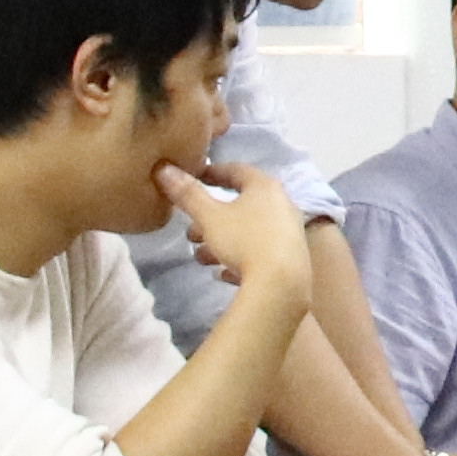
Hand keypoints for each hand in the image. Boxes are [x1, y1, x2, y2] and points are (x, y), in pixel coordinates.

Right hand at [163, 156, 312, 318]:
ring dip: (222, 242)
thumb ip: (188, 194)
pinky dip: (241, 259)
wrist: (281, 285)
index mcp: (265, 187)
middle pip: (241, 205)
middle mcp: (283, 205)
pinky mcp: (292, 260)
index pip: (236, 170)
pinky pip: (261, 254)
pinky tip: (223, 274)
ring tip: (200, 257)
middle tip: (191, 231)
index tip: (194, 178)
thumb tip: (164, 170)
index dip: (213, 172)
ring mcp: (290, 234)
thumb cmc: (244, 241)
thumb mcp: (210, 217)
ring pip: (249, 232)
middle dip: (212, 217)